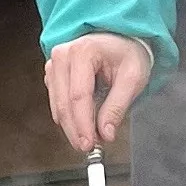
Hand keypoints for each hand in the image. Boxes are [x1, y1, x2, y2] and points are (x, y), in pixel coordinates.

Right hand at [46, 33, 153, 152]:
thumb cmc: (128, 53)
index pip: (79, 96)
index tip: (91, 144)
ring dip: (72, 127)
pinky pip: (56, 102)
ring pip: (57, 106)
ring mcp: (54, 64)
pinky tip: (83, 124)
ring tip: (90, 138)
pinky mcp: (53, 73)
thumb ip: (118, 106)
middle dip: (76, 130)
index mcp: (83, 52)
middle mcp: (62, 55)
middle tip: (89, 148)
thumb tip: (106, 133)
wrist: (120, 36)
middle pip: (64, 104)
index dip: (83, 124)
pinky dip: (68, 117)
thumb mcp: (133, 78)